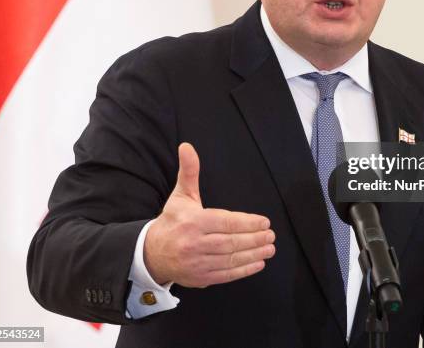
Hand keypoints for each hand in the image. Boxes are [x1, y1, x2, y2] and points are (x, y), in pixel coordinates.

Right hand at [144, 142, 274, 286]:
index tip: (264, 222)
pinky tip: (258, 262)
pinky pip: (226, 275)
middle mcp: (195, 243)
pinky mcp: (201, 278)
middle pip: (231, 242)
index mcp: (193, 222)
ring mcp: (198, 263)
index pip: (225, 222)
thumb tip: (187, 146)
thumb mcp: (181, 194)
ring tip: (270, 248)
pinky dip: (244, 270)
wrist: (152, 253)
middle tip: (271, 235)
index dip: (247, 223)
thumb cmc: (173, 220)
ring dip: (254, 254)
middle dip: (254, 239)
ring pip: (231, 259)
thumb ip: (189, 171)